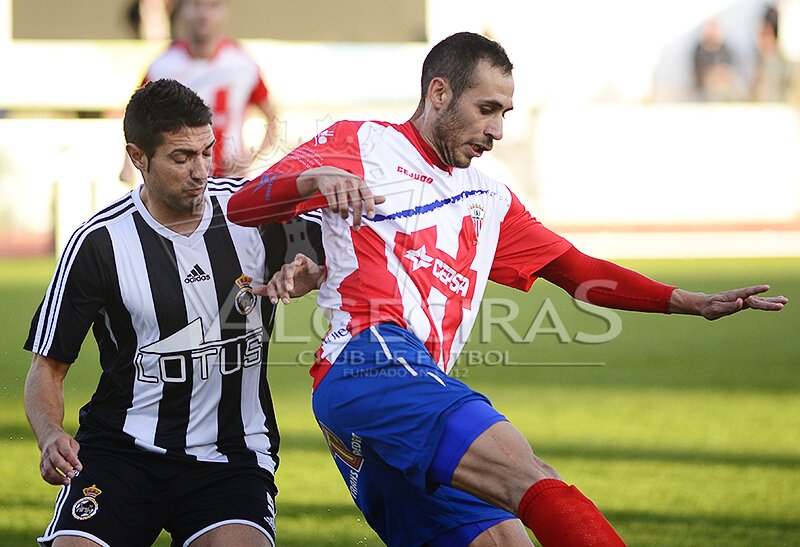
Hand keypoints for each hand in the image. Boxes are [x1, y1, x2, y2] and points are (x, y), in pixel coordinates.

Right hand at [38, 430, 81, 485]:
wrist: (48, 438)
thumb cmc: (64, 442)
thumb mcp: (72, 442)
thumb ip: (74, 453)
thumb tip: (75, 465)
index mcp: (60, 442)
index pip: (67, 452)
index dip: (73, 461)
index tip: (79, 468)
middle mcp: (50, 450)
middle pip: (56, 461)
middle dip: (65, 469)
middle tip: (72, 476)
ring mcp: (44, 458)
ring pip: (48, 469)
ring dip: (57, 478)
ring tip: (67, 482)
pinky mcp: (41, 464)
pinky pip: (44, 474)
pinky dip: (51, 480)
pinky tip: (59, 482)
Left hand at [257, 253, 324, 304]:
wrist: (316, 281)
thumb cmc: (302, 285)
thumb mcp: (286, 293)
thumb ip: (271, 292)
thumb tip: (255, 291)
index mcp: (279, 279)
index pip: (272, 285)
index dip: (272, 293)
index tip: (275, 301)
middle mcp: (284, 272)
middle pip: (279, 278)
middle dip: (282, 290)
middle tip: (286, 298)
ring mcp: (293, 266)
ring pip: (287, 269)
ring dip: (288, 278)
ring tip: (291, 288)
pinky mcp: (303, 260)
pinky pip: (299, 257)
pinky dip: (297, 260)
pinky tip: (297, 264)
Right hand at [298, 166, 385, 229]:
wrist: (325, 174)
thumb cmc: (345, 182)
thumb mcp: (358, 186)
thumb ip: (370, 195)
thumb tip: (384, 199)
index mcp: (360, 182)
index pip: (368, 195)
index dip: (370, 206)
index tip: (371, 216)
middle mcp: (350, 183)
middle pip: (356, 203)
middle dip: (357, 218)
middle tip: (357, 227)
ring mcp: (339, 185)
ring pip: (343, 206)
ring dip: (344, 215)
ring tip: (344, 215)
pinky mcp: (329, 189)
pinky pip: (333, 205)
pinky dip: (335, 210)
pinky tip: (336, 209)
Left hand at [671, 285, 787, 319]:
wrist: (704, 304)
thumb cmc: (709, 308)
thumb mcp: (716, 309)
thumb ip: (728, 306)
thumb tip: (741, 302)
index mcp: (733, 297)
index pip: (747, 294)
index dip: (756, 290)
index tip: (766, 287)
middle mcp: (740, 297)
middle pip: (757, 299)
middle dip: (770, 301)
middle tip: (784, 302)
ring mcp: (743, 299)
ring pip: (759, 300)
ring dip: (772, 300)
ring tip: (784, 300)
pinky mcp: (744, 303)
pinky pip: (757, 303)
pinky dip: (767, 302)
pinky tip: (775, 302)